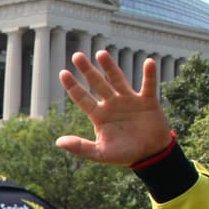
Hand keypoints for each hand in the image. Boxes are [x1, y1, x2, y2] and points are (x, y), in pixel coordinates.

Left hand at [57, 51, 171, 163]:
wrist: (149, 155)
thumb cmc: (123, 154)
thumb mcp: (100, 153)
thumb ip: (80, 147)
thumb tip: (58, 142)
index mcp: (99, 115)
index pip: (82, 98)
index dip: (73, 86)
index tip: (63, 73)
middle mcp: (112, 104)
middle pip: (97, 84)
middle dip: (87, 71)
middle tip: (76, 56)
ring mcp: (129, 101)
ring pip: (118, 80)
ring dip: (110, 67)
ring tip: (100, 53)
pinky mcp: (148, 102)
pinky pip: (148, 85)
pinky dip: (149, 75)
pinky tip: (148, 62)